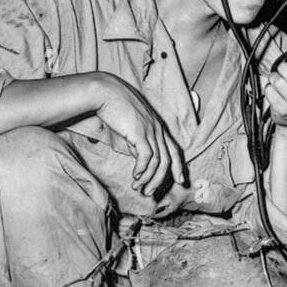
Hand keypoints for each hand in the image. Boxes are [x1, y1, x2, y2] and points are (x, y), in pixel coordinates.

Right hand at [94, 76, 185, 195]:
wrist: (106, 92)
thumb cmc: (115, 108)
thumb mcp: (130, 127)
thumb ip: (136, 142)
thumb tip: (138, 157)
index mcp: (158, 127)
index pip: (174, 150)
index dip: (178, 166)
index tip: (180, 180)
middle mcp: (158, 129)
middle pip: (167, 160)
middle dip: (160, 180)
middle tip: (150, 193)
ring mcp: (150, 130)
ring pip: (157, 161)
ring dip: (148, 178)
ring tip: (138, 188)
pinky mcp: (140, 132)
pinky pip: (146, 157)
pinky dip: (142, 169)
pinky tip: (135, 177)